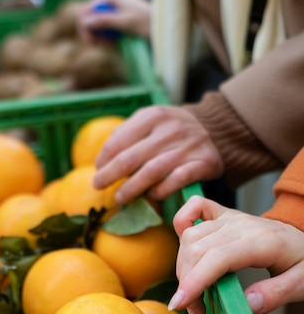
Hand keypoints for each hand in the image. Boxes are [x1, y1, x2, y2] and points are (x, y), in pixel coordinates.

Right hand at [77, 0, 150, 42]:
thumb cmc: (146, 22)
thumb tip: (85, 22)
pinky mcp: (115, 13)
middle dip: (92, 32)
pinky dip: (106, 34)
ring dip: (99, 35)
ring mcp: (111, 4)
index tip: (91, 42)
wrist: (161, 24)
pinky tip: (113, 40)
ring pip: (95, 22)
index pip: (86, 10)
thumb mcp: (124, 23)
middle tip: (100, 45)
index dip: (85, 27)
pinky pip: (103, 25)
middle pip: (89, 16)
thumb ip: (104, 21)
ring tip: (109, 43)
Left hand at [93, 105, 223, 203]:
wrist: (215, 128)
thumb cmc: (172, 129)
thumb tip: (104, 158)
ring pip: (152, 172)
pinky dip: (161, 190)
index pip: (119, 141)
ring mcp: (188, 146)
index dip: (104, 159)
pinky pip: (177, 180)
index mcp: (153, 115)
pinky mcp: (204, 162)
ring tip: (120, 197)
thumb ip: (128, 132)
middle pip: (131, 158)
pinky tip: (150, 196)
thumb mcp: (151, 119)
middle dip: (110, 175)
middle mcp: (171, 129)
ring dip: (131, 188)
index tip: (97, 170)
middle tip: (98, 186)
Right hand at [168, 195, 303, 313]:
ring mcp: (230, 218)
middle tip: (196, 312)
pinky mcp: (223, 214)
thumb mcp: (303, 283)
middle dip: (187, 284)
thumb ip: (276, 294)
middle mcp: (241, 225)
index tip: (179, 304)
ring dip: (182, 267)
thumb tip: (246, 304)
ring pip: (190, 236)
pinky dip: (181, 222)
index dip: (194, 281)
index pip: (218, 258)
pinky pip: (195, 207)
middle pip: (197, 250)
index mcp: (261, 241)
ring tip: (193, 294)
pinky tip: (183, 247)